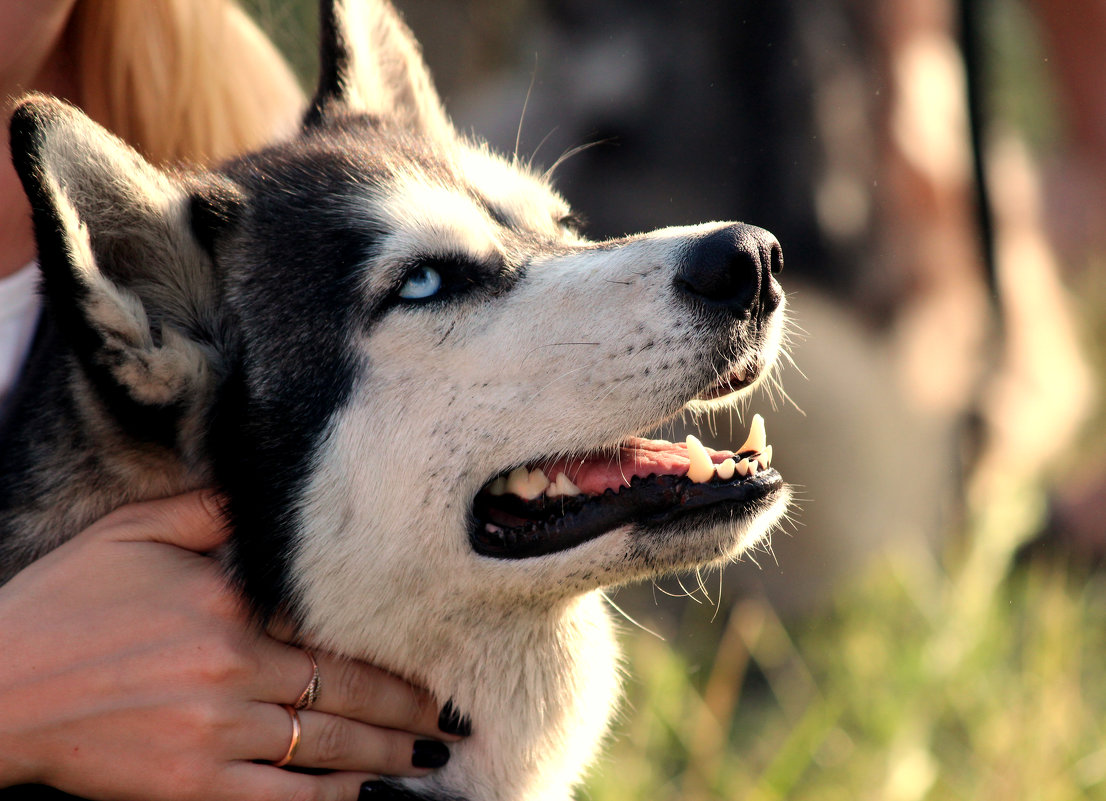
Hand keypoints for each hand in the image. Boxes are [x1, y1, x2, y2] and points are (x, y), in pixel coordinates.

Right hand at [0, 491, 464, 800]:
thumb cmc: (65, 601)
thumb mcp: (134, 531)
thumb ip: (210, 510)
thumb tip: (265, 496)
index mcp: (230, 604)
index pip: (334, 629)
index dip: (392, 648)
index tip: (437, 655)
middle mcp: (234, 667)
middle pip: (346, 691)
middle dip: (410, 707)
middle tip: (458, 717)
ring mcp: (215, 731)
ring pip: (327, 746)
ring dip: (388, 754)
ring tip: (432, 757)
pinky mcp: (190, 783)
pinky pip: (280, 799)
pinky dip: (330, 799)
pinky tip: (366, 796)